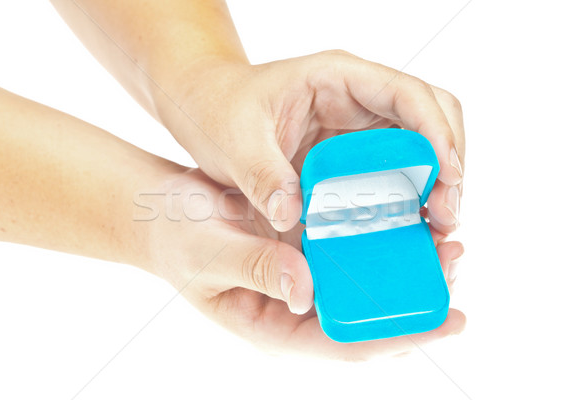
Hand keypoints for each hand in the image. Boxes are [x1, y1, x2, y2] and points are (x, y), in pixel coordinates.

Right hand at [139, 168, 464, 359]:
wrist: (165, 211)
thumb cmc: (178, 240)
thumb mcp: (208, 255)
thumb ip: (254, 269)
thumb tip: (307, 291)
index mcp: (275, 327)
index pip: (345, 344)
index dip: (398, 336)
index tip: (447, 321)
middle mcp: (298, 307)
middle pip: (368, 316)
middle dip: (416, 298)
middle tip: (454, 262)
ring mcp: (305, 276)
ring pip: (366, 281)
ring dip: (405, 264)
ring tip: (444, 239)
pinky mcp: (307, 246)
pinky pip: (350, 247)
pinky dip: (379, 234)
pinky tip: (404, 214)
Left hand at [160, 50, 464, 233]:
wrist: (205, 109)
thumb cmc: (217, 109)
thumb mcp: (234, 140)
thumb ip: (262, 175)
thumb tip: (292, 216)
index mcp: (337, 77)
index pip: (407, 94)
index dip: (437, 134)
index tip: (448, 179)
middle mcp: (358, 98)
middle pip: (431, 118)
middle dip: (449, 164)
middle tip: (449, 216)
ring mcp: (358, 125)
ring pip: (420, 147)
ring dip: (436, 185)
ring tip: (439, 228)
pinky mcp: (352, 154)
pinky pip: (395, 171)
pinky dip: (410, 197)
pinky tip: (409, 227)